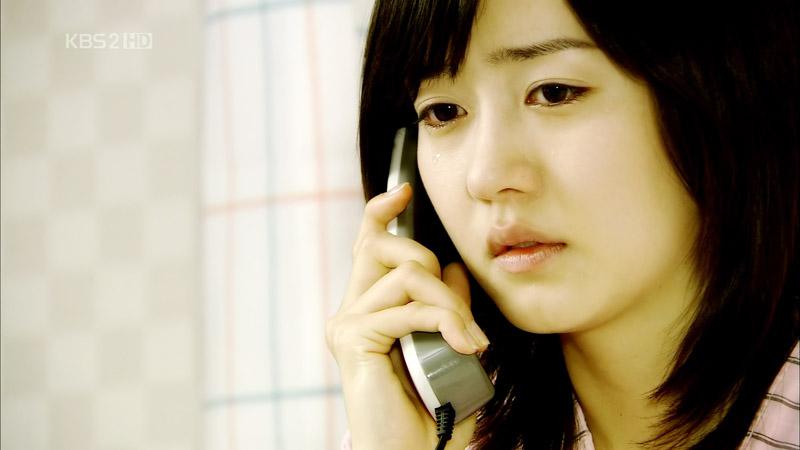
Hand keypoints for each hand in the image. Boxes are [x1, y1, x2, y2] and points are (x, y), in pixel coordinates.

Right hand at [326, 183, 488, 449]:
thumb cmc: (433, 406)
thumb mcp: (448, 344)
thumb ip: (445, 305)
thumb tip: (452, 268)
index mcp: (368, 308)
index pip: (368, 245)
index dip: (382, 213)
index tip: (403, 191)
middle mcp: (350, 311)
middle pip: (389, 249)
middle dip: (437, 271)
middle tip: (466, 319)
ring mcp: (347, 324)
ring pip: (408, 278)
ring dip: (451, 306)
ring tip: (472, 343)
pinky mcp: (353, 339)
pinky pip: (407, 309)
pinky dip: (442, 322)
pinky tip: (463, 345)